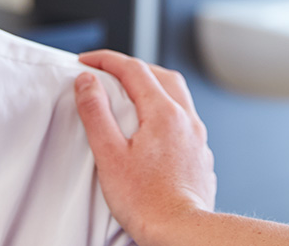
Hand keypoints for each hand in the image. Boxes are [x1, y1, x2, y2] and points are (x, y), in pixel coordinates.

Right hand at [74, 50, 216, 244]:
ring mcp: (197, 138)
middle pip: (161, 75)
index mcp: (164, 113)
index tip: (87, 61)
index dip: (106, 60)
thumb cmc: (146, 201)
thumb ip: (96, 113)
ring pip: (178, 96)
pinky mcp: (201, 156)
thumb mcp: (109, 154)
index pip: (134, 69)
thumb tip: (87, 82)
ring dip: (154, 86)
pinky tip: (154, 128)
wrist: (181, 231)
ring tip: (131, 94)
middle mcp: (186, 120)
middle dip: (133, 67)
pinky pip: (185, 120)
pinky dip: (166, 111)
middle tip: (108, 71)